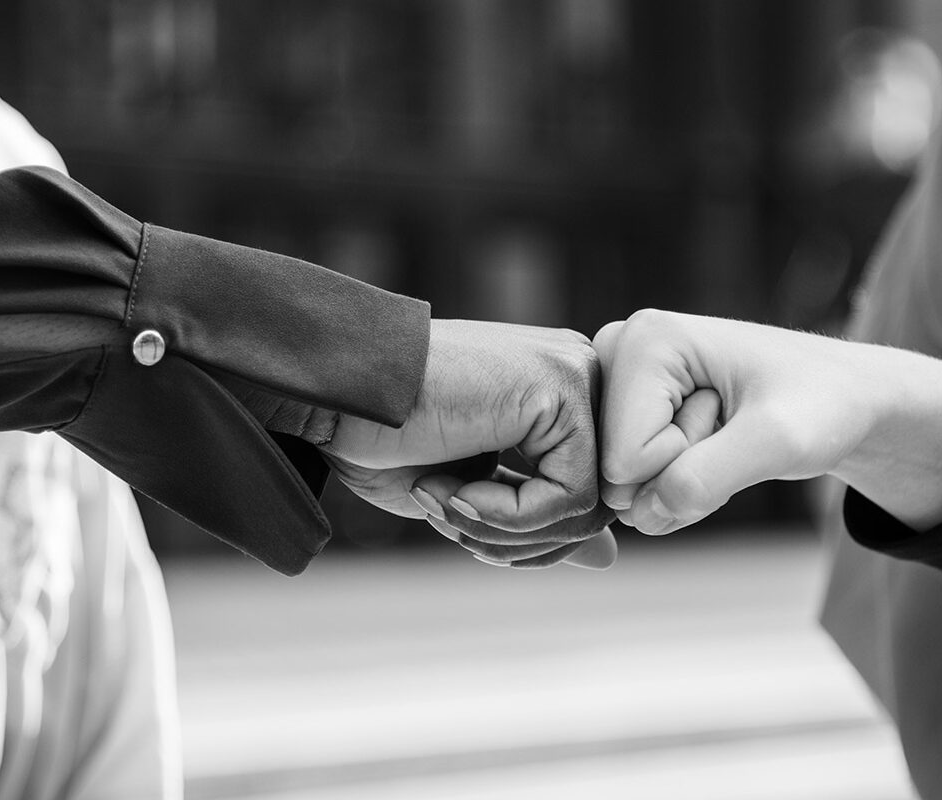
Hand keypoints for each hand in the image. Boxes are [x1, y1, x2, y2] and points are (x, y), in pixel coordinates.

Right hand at [320, 319, 616, 568]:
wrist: (332, 394)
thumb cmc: (384, 437)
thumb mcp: (471, 498)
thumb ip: (540, 521)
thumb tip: (610, 558)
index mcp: (556, 402)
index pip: (583, 500)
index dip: (526, 538)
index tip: (459, 524)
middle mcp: (576, 381)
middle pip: (593, 509)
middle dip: (517, 542)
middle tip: (449, 521)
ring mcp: (575, 378)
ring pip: (587, 510)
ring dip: (503, 531)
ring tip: (442, 503)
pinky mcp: (563, 389)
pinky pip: (570, 495)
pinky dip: (504, 515)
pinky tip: (448, 489)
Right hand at [592, 310, 941, 533]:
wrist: (842, 397)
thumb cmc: (820, 404)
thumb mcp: (778, 441)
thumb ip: (707, 476)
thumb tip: (643, 513)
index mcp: (645, 340)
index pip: (626, 456)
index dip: (684, 459)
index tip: (730, 418)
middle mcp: (617, 352)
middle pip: (617, 470)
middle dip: (676, 472)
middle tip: (728, 428)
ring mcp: (617, 381)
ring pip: (624, 484)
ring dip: (680, 479)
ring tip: (723, 433)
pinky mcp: (625, 407)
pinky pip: (633, 484)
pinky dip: (675, 483)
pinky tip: (709, 445)